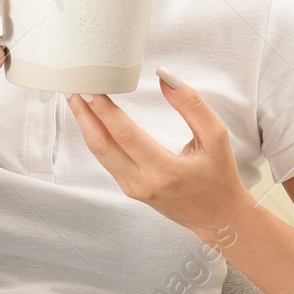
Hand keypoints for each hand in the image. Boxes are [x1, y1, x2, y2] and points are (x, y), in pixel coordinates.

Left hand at [66, 68, 251, 241]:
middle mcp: (143, 183)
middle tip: (74, 89)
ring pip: (100, 155)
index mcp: (165, 170)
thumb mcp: (215, 136)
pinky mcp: (130, 190)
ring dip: (86, 126)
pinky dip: (97, 138)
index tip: (92, 90)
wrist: (218, 218)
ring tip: (77, 100)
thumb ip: (191, 104)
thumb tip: (164, 76)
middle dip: (84, 116)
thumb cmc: (219, 176)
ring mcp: (133, 189)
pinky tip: (92, 121)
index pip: (126, 135)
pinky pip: (107, 161)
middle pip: (102, 146)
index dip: (105, 111)